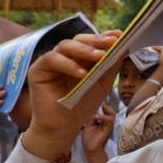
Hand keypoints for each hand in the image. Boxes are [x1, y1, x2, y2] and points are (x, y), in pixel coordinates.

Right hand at [24, 31, 122, 159]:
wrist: (63, 127)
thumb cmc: (81, 106)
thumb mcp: (101, 85)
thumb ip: (110, 67)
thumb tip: (124, 48)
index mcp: (80, 58)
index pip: (91, 42)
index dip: (104, 37)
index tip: (119, 35)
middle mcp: (65, 56)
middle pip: (79, 40)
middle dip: (96, 40)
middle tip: (111, 42)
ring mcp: (51, 61)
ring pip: (66, 45)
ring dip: (84, 50)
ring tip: (99, 56)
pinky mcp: (38, 69)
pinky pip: (52, 59)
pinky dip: (68, 64)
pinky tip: (81, 73)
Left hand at [82, 103, 115, 155]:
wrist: (91, 150)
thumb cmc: (89, 139)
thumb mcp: (88, 126)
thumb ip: (91, 118)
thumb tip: (93, 110)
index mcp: (102, 122)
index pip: (105, 111)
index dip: (102, 105)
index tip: (96, 100)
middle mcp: (107, 123)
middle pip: (111, 111)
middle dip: (105, 106)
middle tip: (99, 104)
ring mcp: (108, 126)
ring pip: (112, 114)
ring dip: (105, 110)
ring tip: (98, 110)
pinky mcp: (108, 130)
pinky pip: (109, 121)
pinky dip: (103, 117)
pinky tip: (96, 117)